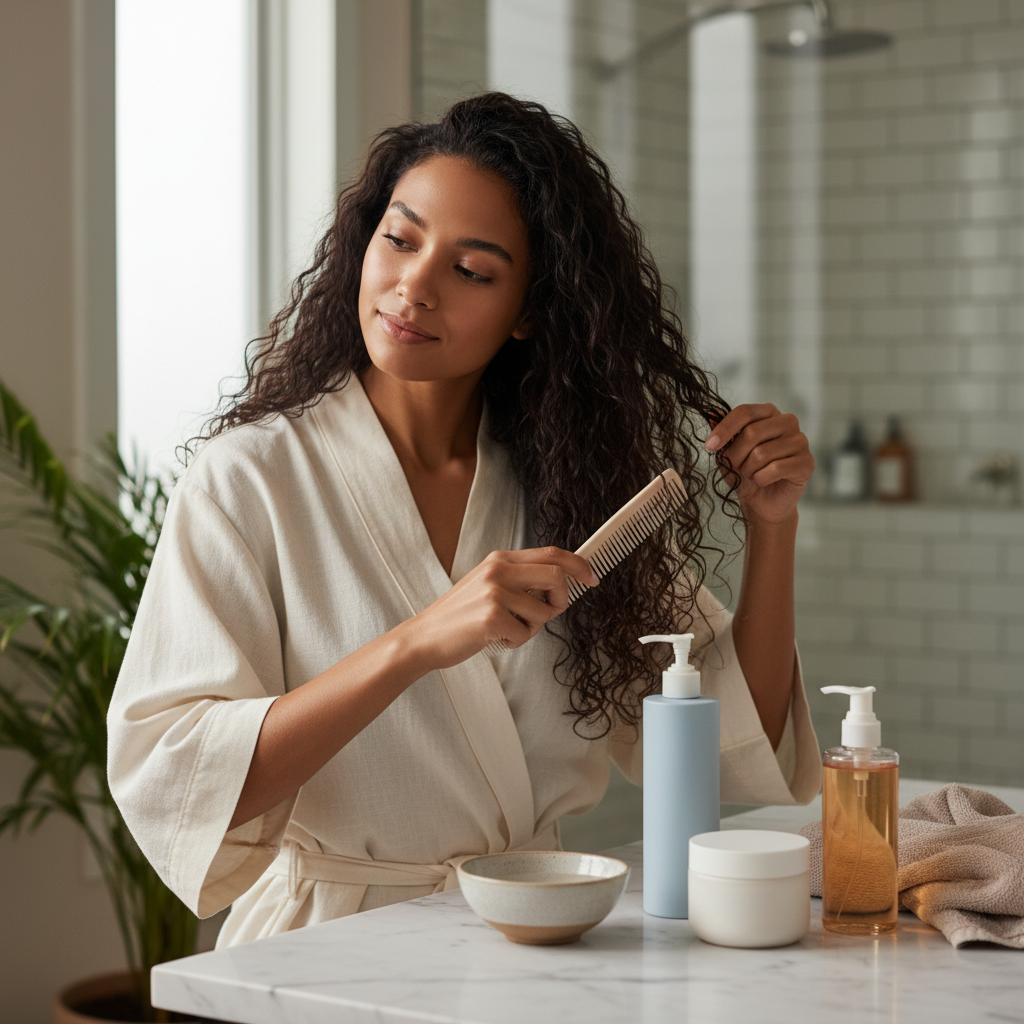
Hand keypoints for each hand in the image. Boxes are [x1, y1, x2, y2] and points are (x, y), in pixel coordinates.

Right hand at [404, 547, 598, 668]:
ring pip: (543, 611)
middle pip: (557, 576)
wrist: (424, 637)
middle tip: (550, 612)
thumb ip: (520, 579)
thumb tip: (560, 583)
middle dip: (562, 599)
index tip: (592, 577)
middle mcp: (498, 570)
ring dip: (532, 627)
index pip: (552, 553)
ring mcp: (494, 592)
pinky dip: (516, 641)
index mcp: (499, 559)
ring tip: (508, 629)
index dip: (579, 564)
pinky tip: (496, 637)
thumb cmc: (459, 617)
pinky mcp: (491, 616)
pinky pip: (525, 633)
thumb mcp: (488, 585)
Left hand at [705, 403, 814, 525]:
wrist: (760, 503)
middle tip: (735, 468)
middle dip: (735, 455)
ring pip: (762, 453)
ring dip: (748, 469)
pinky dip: (761, 479)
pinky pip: (777, 468)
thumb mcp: (726, 452)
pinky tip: (762, 481)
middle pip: (752, 432)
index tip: (709, 446)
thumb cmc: (744, 473)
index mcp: (769, 412)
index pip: (745, 412)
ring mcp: (801, 441)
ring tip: (750, 475)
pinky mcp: (807, 462)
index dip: (725, 429)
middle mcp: (788, 422)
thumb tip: (711, 412)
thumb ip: (721, 431)